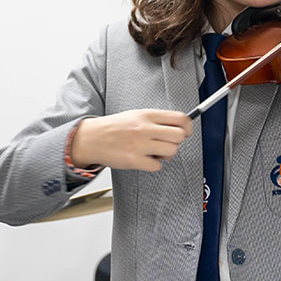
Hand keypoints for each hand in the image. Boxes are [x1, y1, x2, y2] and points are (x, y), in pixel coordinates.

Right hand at [70, 110, 192, 170]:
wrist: (92, 138)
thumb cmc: (115, 127)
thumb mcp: (136, 115)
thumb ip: (157, 120)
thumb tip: (180, 125)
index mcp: (147, 115)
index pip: (180, 118)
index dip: (188, 127)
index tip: (186, 131)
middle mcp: (144, 128)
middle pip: (179, 136)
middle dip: (177, 142)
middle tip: (167, 143)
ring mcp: (139, 145)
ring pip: (171, 151)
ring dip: (166, 154)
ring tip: (154, 151)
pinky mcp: (134, 160)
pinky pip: (157, 166)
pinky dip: (154, 164)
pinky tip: (144, 158)